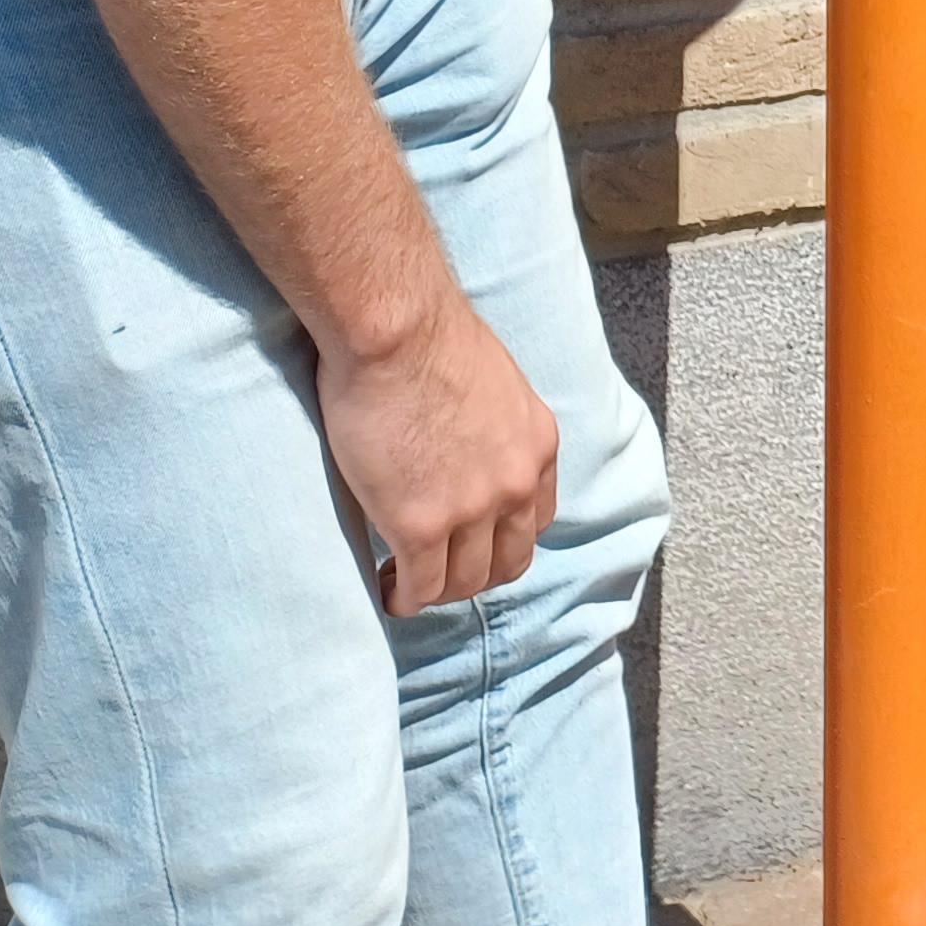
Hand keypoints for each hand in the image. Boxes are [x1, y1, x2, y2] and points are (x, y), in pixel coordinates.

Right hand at [315, 291, 562, 616]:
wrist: (395, 328)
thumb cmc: (427, 336)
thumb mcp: (493, 382)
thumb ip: (492, 424)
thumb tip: (465, 443)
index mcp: (538, 444)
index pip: (536, 518)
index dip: (503, 538)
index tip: (473, 540)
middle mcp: (517, 482)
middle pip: (509, 560)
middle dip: (475, 573)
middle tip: (438, 570)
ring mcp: (473, 509)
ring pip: (465, 581)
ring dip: (437, 589)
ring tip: (406, 581)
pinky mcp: (421, 525)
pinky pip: (420, 586)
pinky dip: (404, 596)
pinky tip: (387, 589)